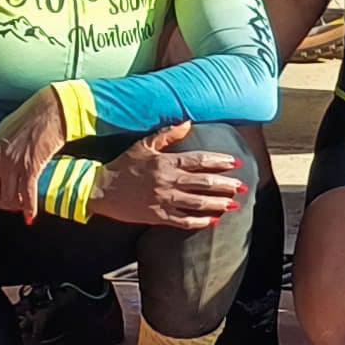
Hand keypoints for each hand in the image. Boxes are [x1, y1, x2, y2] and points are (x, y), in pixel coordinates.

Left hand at [0, 85, 72, 216]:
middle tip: (7, 204)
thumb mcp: (0, 134)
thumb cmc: (27, 120)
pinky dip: (29, 209)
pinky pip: (27, 196)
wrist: (48, 112)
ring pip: (9, 198)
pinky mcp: (31, 168)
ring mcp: (12, 165)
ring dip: (15, 206)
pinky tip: (30, 216)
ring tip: (21, 206)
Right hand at [93, 120, 247, 230]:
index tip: (236, 163)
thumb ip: (167, 134)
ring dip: (218, 204)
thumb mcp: (143, 145)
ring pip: (197, 203)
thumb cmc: (123, 165)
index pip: (199, 160)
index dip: (219, 161)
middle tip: (242, 186)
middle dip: (226, 185)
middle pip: (203, 183)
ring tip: (234, 204)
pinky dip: (200, 222)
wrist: (101, 190)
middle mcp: (168, 182)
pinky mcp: (158, 217)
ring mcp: (163, 200)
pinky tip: (213, 221)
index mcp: (166, 162)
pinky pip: (183, 221)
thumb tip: (188, 122)